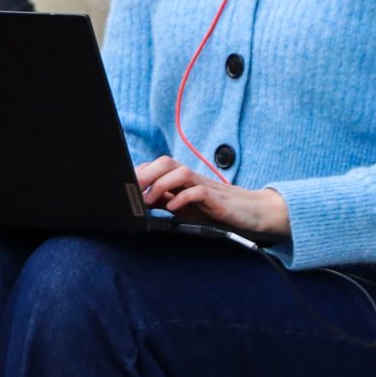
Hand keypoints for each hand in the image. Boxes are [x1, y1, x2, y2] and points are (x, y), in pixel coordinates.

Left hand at [135, 158, 291, 238]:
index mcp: (182, 179)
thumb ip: (164, 200)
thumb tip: (139, 200)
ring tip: (149, 199)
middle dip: (147, 173)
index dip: (141, 171)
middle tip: (133, 189)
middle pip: (167, 163)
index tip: (126, 184)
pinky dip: (183, 198)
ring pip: (180, 172)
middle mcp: (192, 178)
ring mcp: (205, 186)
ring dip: (161, 184)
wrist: (250, 213)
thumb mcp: (183, 206)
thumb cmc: (214, 209)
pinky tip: (173, 208)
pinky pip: (199, 191)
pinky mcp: (217, 199)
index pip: (158, 166)